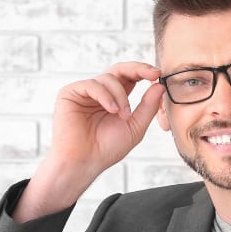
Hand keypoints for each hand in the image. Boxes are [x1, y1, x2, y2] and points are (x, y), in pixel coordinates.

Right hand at [13, 62, 165, 221]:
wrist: (85, 162)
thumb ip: (148, 106)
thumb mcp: (135, 127)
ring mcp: (85, 92)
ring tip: (123, 115)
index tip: (157, 74)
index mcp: (115, 99)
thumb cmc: (107, 148)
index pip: (130, 77)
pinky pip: (92, 84)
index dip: (144, 72)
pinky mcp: (71, 93)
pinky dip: (105, 95)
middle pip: (119, 70)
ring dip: (121, 95)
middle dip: (137, 69)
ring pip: (108, 78)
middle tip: (152, 74)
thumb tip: (160, 86)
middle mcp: (100, 92)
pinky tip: (111, 110)